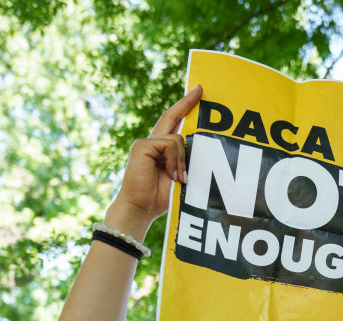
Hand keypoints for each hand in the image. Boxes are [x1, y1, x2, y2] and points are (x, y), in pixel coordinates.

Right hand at [104, 85, 202, 232]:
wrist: (140, 209)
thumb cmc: (160, 198)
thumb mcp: (179, 176)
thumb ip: (186, 160)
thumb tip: (201, 147)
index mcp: (161, 149)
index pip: (174, 122)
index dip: (185, 106)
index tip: (197, 92)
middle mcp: (152, 142)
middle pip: (172, 117)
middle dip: (187, 103)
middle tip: (201, 88)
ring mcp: (146, 143)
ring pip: (177, 139)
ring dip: (183, 160)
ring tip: (179, 178)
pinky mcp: (142, 146)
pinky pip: (170, 144)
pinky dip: (175, 160)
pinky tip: (172, 175)